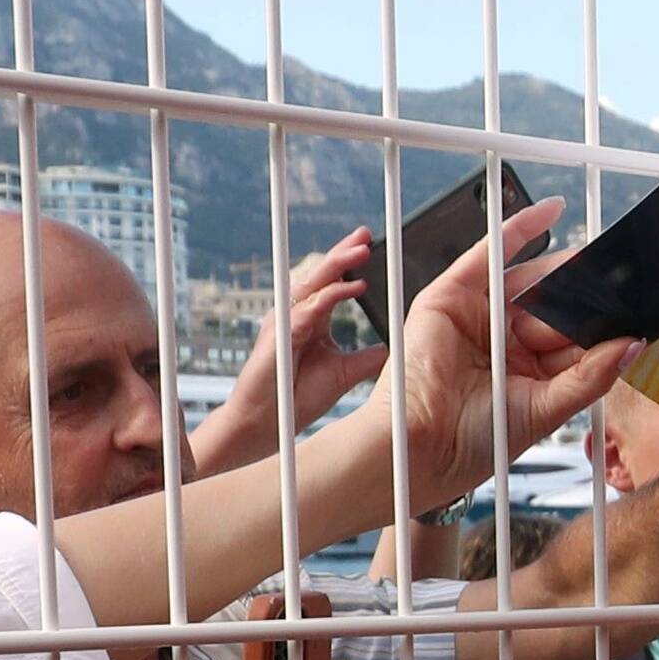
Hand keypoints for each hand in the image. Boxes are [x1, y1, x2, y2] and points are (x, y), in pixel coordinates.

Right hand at [187, 229, 389, 476]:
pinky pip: (309, 308)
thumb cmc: (296, 398)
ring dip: (339, 265)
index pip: (331, 282)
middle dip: (343, 252)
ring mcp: (285, 322)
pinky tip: (354, 287)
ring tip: (363, 250)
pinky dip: (332, 296)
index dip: (347, 262)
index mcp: (310, 319)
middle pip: (321, 274)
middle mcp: (295, 314)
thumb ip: (366, 358)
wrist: (265, 425)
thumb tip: (393, 349)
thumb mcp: (343, 373)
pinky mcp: (280, 335)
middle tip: (366, 235)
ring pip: (313, 284)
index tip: (368, 244)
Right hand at [375, 195, 639, 514]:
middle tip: (631, 276)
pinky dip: (519, 230)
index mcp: (531, 373)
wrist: (422, 448)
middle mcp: (507, 342)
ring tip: (604, 254)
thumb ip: (590, 376)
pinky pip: (490, 254)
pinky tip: (552, 211)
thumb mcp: (546, 409)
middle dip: (591, 293)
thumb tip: (632, 345)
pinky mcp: (453, 294)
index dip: (607, 324)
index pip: (577, 339)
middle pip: (558, 307)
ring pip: (532, 281)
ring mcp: (481, 316)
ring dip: (567, 266)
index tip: (643, 308)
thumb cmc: (475, 443)